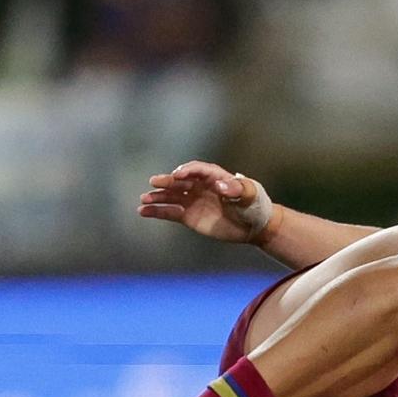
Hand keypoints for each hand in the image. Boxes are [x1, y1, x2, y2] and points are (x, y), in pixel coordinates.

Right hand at [136, 160, 271, 242]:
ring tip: (144, 199)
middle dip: (167, 182)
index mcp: (215, 177)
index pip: (198, 170)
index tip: (178, 175)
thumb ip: (238, 189)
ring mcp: (193, 200)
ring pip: (172, 196)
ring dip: (158, 197)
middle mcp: (200, 186)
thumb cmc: (254, 205)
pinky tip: (143, 211)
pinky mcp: (189, 215)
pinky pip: (170, 212)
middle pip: (180, 181)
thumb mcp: (250, 195)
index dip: (188, 171)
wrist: (254, 226)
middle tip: (154, 182)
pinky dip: (157, 211)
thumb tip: (222, 186)